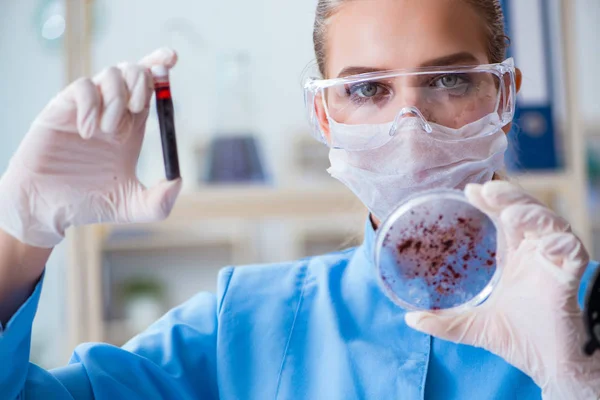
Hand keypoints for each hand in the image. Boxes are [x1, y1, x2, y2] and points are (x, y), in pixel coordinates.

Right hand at [0, 48, 181, 247]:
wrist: (48, 210)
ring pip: (110, 74)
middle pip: (133, 72)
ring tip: (108, 131)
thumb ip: (159, 202)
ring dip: (118, 98)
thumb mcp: (131, 206)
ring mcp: (87, 109)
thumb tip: (179, 182)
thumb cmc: (88, 204)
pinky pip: (83, 88)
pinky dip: (92, 105)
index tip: (173, 60)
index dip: (160, 69)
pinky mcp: (62, 109)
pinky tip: (87, 132)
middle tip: (138, 108)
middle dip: (143, 80)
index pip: (149, 89)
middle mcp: (111, 113)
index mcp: (131, 128)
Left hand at [405, 181, 599, 398]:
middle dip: (510, 197)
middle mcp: (534, 253)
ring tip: (511, 215)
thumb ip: (444, 322)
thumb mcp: (473, 326)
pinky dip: (562, 245)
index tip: (470, 190)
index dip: (491, 201)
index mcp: (514, 257)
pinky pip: (574, 254)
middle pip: (527, 212)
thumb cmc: (518, 338)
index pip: (503, 218)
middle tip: (488, 190)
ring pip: (551, 225)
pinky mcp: (570, 278)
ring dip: (533, 215)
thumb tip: (409, 319)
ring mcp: (554, 263)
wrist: (547, 364)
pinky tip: (547, 246)